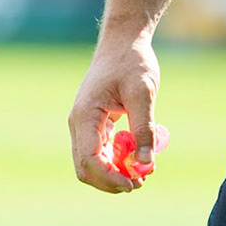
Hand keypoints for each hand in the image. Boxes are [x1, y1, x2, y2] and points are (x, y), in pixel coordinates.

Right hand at [68, 34, 165, 192]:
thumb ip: (144, 128)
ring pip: (92, 162)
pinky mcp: (95, 124)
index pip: (89, 159)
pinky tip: (138, 159)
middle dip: (110, 180)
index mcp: (85, 115)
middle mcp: (79, 123)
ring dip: (114, 173)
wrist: (123, 42)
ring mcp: (85, 125)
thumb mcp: (143, 93)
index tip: (134, 183)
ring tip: (142, 174)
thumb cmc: (132, 62)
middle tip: (139, 183)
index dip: (109, 177)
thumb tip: (146, 163)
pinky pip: (101, 151)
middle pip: (86, 167)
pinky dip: (116, 160)